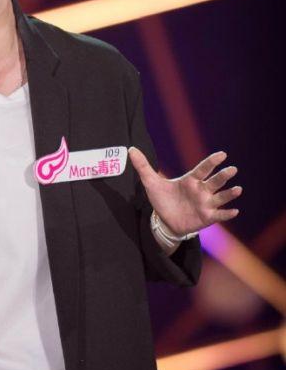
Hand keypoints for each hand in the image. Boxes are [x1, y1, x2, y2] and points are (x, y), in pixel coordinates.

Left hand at [128, 147, 242, 235]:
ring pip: (220, 197)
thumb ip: (143, 166)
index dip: (212, 162)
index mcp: (191, 180)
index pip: (203, 169)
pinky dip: (227, 214)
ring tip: (238, 189)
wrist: (164, 220)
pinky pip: (219, 215)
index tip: (222, 154)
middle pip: (215, 182)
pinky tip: (234, 211)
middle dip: (223, 176)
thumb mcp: (151, 183)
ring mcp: (206, 204)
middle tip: (232, 169)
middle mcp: (201, 190)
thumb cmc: (162, 199)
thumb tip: (131, 149)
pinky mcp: (207, 217)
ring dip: (229, 194)